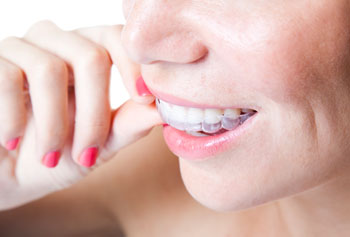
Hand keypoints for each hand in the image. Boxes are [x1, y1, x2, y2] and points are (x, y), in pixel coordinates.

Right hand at [0, 20, 161, 209]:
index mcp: (87, 57)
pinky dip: (14, 118)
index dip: (133, 65)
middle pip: (89, 56)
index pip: (117, 39)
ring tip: (50, 157)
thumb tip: (165, 111)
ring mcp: (21, 50)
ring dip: (54, 125)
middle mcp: (57, 45)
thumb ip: (129, 124)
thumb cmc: (57, 155)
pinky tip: (12, 141)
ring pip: (50, 69)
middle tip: (86, 153)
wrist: (5, 173)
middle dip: (92, 114)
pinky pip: (8, 78)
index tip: (144, 98)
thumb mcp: (99, 144)